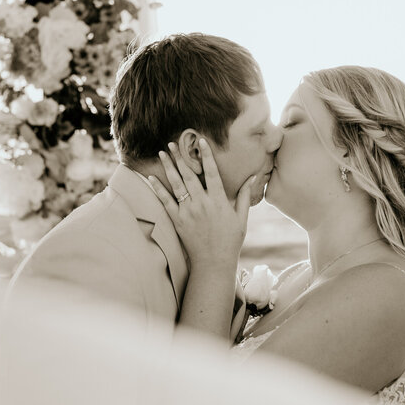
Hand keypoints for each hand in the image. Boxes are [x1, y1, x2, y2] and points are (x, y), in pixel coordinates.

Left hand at [147, 139, 253, 270]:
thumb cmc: (230, 241)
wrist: (214, 262)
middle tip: (173, 143)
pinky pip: (165, 201)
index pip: (212, 172)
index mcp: (219, 201)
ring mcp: (188, 212)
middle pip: (189, 175)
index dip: (206, 155)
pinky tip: (151, 177)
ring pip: (176, 184)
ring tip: (162, 153)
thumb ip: (244, 195)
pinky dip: (158, 188)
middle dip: (180, 157)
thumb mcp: (242, 218)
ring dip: (168, 167)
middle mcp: (202, 203)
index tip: (201, 141)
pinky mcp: (178, 221)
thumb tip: (253, 176)